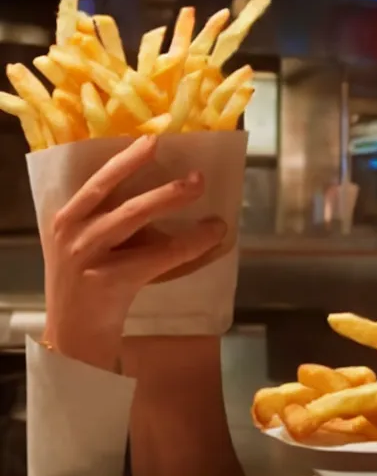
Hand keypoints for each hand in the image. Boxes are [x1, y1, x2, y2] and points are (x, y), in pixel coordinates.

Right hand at [41, 135, 227, 370]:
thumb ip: (112, 219)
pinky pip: (158, 255)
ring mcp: (85, 255)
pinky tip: (211, 236)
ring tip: (201, 188)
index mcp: (66, 217)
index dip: (126, 159)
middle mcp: (71, 231)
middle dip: (156, 177)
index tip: (153, 140)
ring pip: (135, 217)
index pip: (97, 180)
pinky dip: (189, 243)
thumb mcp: (89, 245)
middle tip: (195, 170)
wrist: (75, 335)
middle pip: (117, 194)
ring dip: (172, 199)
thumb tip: (166, 191)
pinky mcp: (108, 280)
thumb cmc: (92, 285)